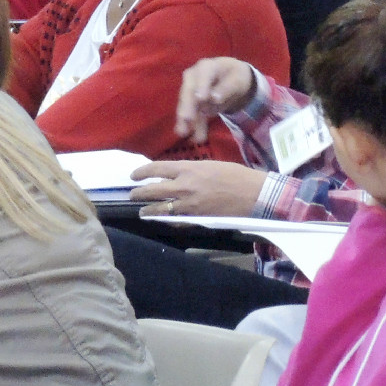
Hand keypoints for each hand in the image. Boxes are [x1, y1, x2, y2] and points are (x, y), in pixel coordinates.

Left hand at [130, 160, 271, 216]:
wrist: (253, 194)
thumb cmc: (235, 175)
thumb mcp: (210, 165)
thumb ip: (191, 171)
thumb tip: (177, 175)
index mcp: (189, 168)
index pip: (157, 168)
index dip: (142, 172)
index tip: (134, 175)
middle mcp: (184, 186)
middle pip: (153, 190)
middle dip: (139, 193)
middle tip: (133, 194)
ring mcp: (189, 204)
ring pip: (160, 208)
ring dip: (148, 210)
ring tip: (142, 211)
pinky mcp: (196, 218)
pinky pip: (175, 220)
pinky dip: (167, 220)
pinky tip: (162, 220)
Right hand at [177, 58, 258, 142]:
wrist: (232, 78)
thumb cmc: (234, 75)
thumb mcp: (236, 79)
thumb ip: (226, 87)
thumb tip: (214, 98)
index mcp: (207, 67)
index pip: (203, 75)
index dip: (201, 86)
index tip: (201, 98)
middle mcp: (194, 78)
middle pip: (189, 91)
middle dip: (187, 105)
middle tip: (186, 119)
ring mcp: (192, 92)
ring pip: (188, 105)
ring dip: (187, 120)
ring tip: (184, 133)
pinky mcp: (194, 105)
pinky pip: (194, 116)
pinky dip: (195, 126)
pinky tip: (196, 138)